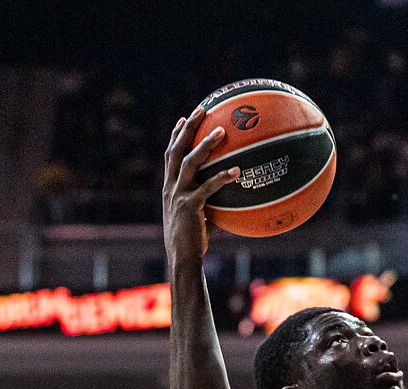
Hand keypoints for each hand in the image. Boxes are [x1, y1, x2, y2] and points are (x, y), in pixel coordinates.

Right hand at [162, 108, 239, 259]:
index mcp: (170, 188)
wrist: (182, 259)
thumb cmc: (194, 242)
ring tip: (222, 131)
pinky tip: (238, 170)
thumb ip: (213, 205)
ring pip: (189, 163)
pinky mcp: (189, 207)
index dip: (176, 135)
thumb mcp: (201, 218)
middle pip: (176, 150)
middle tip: (202, 109)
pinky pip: (207, 187)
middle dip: (188, 128)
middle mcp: (170, 188)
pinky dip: (222, 177)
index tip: (185, 118)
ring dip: (205, 145)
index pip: (170, 155)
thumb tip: (237, 200)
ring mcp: (178, 196)